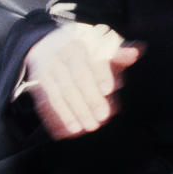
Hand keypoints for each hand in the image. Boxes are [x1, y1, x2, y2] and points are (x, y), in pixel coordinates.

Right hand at [23, 22, 143, 138]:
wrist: (45, 42)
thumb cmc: (83, 47)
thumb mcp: (100, 45)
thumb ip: (118, 53)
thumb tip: (137, 51)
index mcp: (81, 42)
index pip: (91, 59)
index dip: (100, 74)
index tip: (109, 90)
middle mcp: (61, 54)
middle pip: (75, 80)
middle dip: (88, 100)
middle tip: (101, 118)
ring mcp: (46, 69)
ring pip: (57, 93)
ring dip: (69, 113)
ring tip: (82, 128)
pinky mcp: (36, 83)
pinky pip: (43, 101)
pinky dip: (52, 117)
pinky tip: (62, 132)